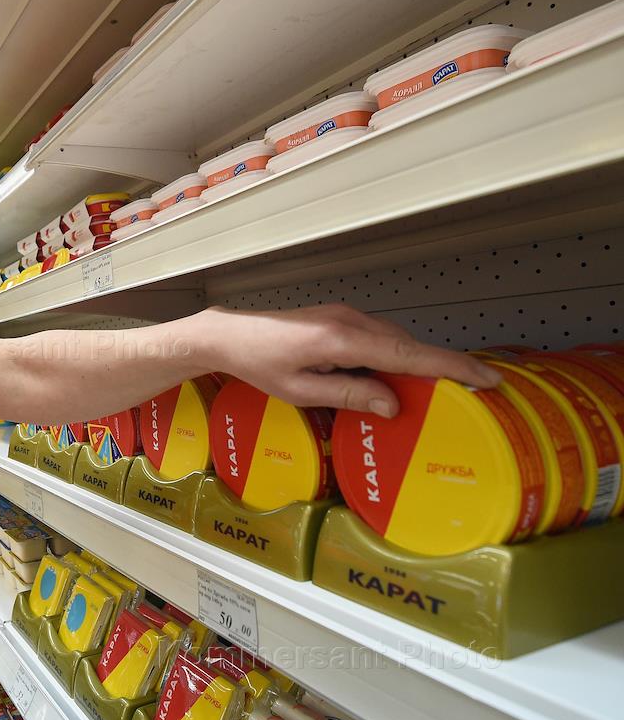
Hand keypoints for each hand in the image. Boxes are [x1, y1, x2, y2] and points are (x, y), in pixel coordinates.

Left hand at [202, 304, 501, 417]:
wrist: (231, 334)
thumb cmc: (260, 365)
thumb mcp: (301, 391)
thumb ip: (348, 395)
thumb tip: (392, 404)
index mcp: (342, 340)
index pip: (408, 354)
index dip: (450, 366)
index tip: (487, 378)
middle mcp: (350, 321)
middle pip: (408, 346)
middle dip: (442, 368)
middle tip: (475, 394)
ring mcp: (347, 315)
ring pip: (395, 341)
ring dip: (417, 363)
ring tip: (445, 391)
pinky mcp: (341, 317)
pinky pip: (379, 338)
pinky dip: (396, 356)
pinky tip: (400, 379)